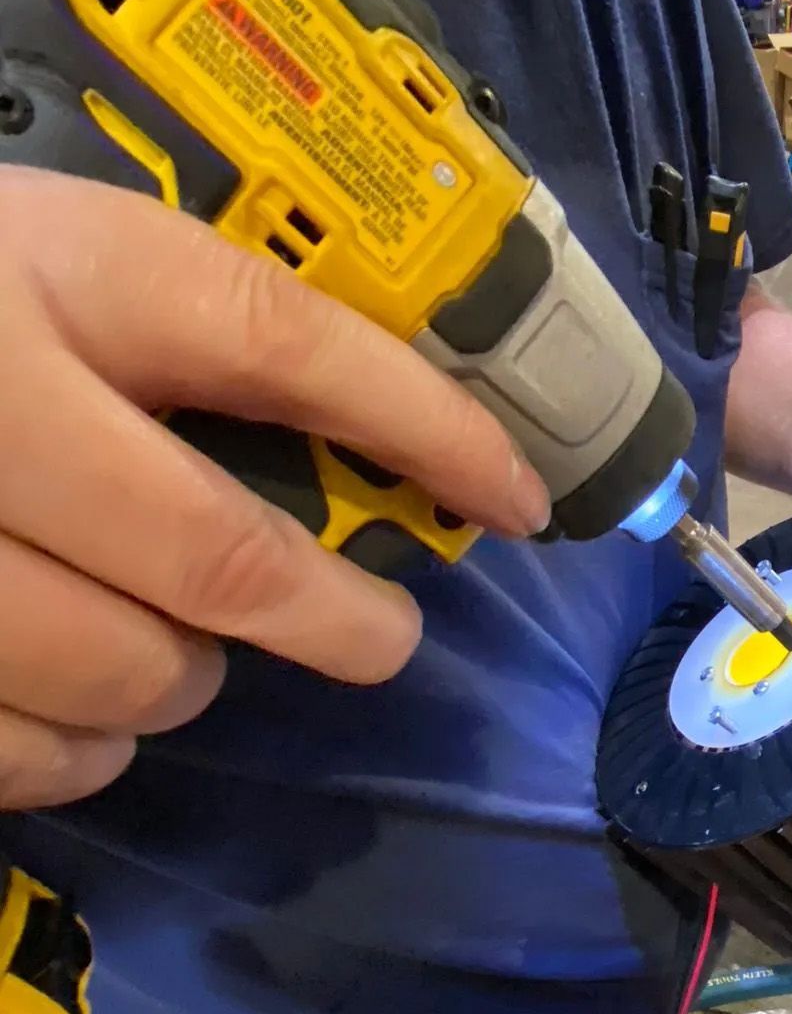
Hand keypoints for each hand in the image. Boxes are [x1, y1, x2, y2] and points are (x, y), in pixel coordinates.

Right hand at [0, 169, 548, 809]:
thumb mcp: (34, 256)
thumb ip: (161, 333)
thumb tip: (356, 440)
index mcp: (45, 265)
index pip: (289, 340)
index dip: (431, 428)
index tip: (520, 497)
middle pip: (215, 557)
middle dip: (328, 620)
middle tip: (370, 635)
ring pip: (120, 677)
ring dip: (179, 686)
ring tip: (173, 658)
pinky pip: (17, 754)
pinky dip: (70, 756)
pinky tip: (59, 712)